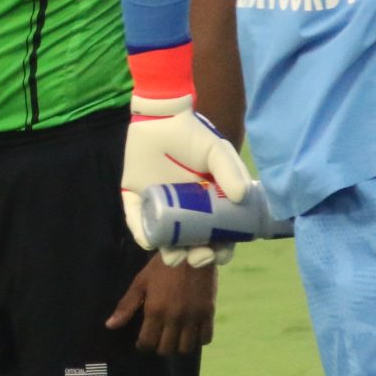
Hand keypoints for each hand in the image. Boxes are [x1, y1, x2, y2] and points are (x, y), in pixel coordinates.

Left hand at [106, 257, 215, 354]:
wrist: (190, 250)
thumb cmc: (162, 266)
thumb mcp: (140, 283)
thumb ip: (126, 306)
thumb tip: (110, 326)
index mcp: (155, 312)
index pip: (147, 343)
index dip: (143, 346)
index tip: (143, 341)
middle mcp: (174, 319)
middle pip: (166, 349)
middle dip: (159, 346)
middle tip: (159, 337)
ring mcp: (193, 318)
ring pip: (186, 348)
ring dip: (179, 346)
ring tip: (176, 337)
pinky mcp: (208, 313)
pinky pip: (206, 338)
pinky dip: (198, 340)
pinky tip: (192, 332)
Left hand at [119, 55, 249, 256]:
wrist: (160, 118)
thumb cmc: (192, 135)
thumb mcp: (217, 152)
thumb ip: (231, 171)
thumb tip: (241, 198)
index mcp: (208, 205)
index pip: (217, 235)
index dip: (221, 250)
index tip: (221, 253)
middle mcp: (184, 211)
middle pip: (192, 244)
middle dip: (198, 257)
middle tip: (199, 256)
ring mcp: (159, 208)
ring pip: (165, 241)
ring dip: (172, 254)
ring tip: (176, 255)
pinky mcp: (134, 200)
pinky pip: (138, 223)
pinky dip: (144, 235)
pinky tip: (152, 241)